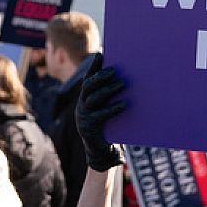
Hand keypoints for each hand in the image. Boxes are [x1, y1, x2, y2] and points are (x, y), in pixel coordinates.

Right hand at [74, 54, 126, 171]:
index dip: (93, 67)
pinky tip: (125, 104)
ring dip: (109, 90)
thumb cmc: (109, 127)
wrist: (101, 151)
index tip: (100, 54)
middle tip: (115, 70)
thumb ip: (110, 96)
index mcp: (84, 99)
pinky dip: (114, 108)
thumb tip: (123, 77)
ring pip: (94, 99)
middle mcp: (81, 106)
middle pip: (89, 87)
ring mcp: (83, 117)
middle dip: (101, 77)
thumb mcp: (107, 109)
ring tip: (122, 84)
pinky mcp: (89, 128)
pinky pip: (102, 115)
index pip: (87, 79)